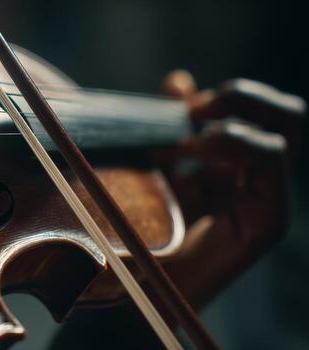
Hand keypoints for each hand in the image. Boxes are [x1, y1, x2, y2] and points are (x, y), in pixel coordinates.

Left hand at [156, 70, 305, 307]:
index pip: (264, 110)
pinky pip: (270, 162)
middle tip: (195, 110)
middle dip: (241, 98)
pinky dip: (230, 145)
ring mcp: (271, 201)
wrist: (145, 286)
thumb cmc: (150, 228)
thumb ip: (172, 125)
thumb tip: (180, 79)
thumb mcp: (160, 167)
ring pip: (285, 134)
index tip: (182, 99)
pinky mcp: (268, 221)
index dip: (229, 95)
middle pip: (289, 114)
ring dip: (232, 123)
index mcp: (243, 166)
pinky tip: (190, 154)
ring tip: (187, 139)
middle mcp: (264, 181)